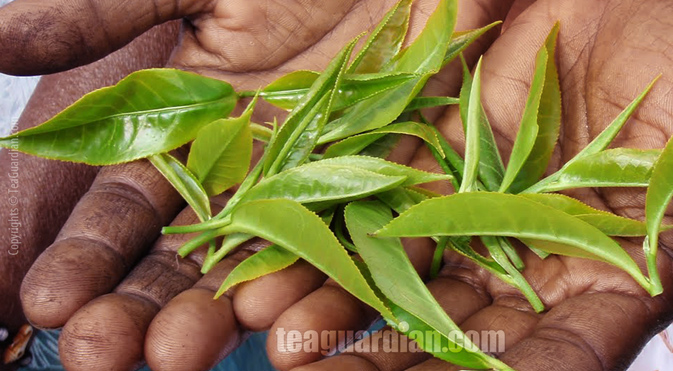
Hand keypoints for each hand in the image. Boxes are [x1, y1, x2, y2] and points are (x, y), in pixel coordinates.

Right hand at [0, 1, 510, 369]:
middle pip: (190, 255)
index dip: (88, 255)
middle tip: (101, 354)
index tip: (47, 301)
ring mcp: (321, 183)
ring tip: (177, 352)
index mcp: (192, 130)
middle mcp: (250, 172)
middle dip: (143, 305)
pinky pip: (356, 243)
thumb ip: (103, 14)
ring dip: (221, 311)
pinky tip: (280, 319)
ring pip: (267, 264)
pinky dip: (324, 281)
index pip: (126, 208)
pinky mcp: (390, 183)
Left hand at [265, 0, 672, 369]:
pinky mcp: (434, 172)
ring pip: (404, 282)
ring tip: (282, 343)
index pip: (558, 354)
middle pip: (461, 334)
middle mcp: (534, 265)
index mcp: (610, 280)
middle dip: (392, 361)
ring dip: (345, 312)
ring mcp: (477, 221)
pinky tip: (279, 269)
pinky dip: (331, 239)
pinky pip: (376, 213)